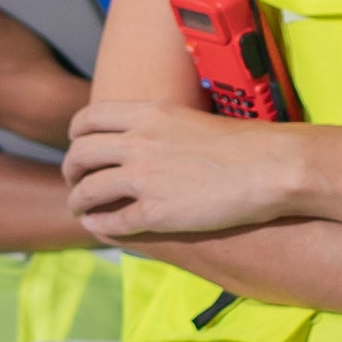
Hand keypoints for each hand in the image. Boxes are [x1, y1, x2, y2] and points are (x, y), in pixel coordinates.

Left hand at [62, 99, 317, 239]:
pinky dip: (100, 226)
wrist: (269, 166)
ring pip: (88, 190)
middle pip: (80, 153)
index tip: (79, 145)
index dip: (76, 134)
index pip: (88, 118)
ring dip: (78, 201)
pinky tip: (100, 228)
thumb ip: (160, 127)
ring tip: (81, 208)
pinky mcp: (156, 213)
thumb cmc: (244, 143)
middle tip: (75, 180)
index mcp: (147, 113)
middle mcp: (138, 142)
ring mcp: (143, 178)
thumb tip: (149, 137)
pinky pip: (112, 222)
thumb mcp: (190, 120)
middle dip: (71, 169)